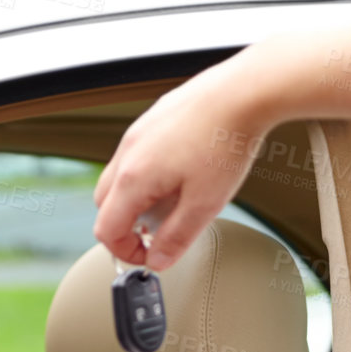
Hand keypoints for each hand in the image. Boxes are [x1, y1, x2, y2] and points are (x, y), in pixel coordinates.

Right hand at [92, 56, 274, 270]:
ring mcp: (138, 132)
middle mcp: (127, 153)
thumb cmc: (226, 141)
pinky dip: (148, 174)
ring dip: (137, 199)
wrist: (245, 90)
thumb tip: (157, 261)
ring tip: (174, 202)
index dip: (126, 252)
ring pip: (120, 178)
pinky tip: (182, 172)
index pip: (106, 230)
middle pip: (105, 205)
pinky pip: (137, 154)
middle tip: (158, 234)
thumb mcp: (205, 204)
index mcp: (133, 179)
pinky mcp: (153, 118)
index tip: (151, 256)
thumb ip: (176, 238)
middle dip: (127, 226)